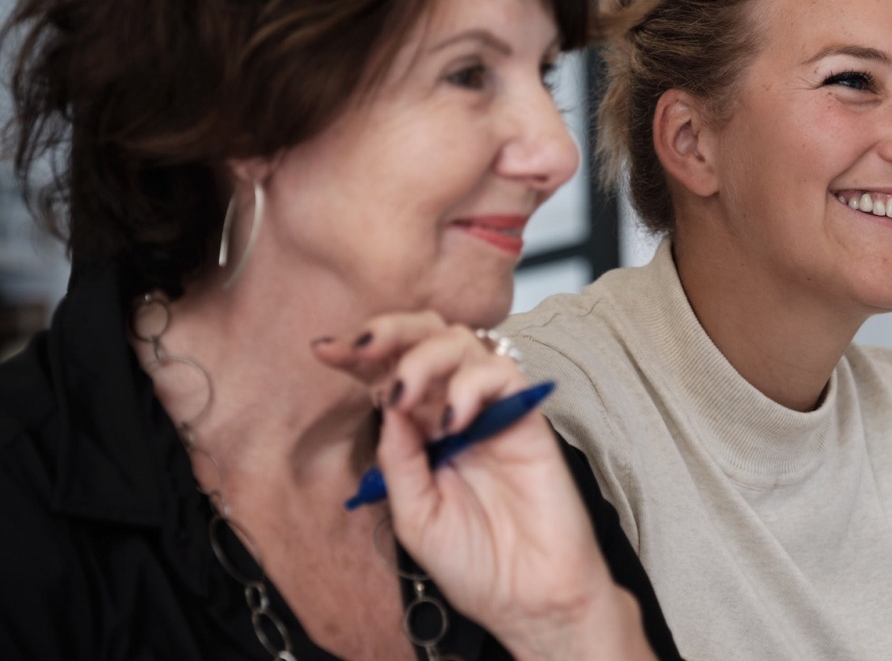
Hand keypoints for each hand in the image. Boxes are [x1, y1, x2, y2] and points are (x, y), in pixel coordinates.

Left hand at [313, 312, 655, 660]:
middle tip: (362, 346)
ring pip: (460, 341)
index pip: (388, 371)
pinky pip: (501, 371)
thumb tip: (385, 399)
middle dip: (390, 331)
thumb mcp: (414, 514)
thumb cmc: (475, 563)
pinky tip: (453, 420)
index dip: (357, 353)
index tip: (322, 348)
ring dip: (423, 357)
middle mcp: (453, 407)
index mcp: (421, 427)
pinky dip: (470, 383)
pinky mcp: (526, 414)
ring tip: (405, 395)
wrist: (530, 600)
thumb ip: (398, 458)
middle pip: (425, 334)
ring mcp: (491, 407)